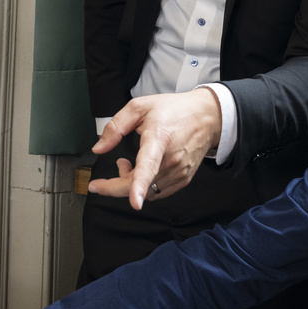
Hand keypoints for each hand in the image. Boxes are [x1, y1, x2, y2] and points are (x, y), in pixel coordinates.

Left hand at [88, 88, 222, 209]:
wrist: (207, 116)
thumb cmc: (175, 110)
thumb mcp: (140, 107)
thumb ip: (115, 126)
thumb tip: (99, 148)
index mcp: (159, 138)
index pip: (148, 165)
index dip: (139, 185)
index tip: (135, 201)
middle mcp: (171, 159)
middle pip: (141, 186)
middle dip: (115, 188)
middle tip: (100, 184)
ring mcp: (179, 171)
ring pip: (147, 192)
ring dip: (130, 184)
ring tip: (127, 164)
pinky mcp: (183, 179)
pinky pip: (157, 192)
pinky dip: (145, 187)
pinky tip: (142, 171)